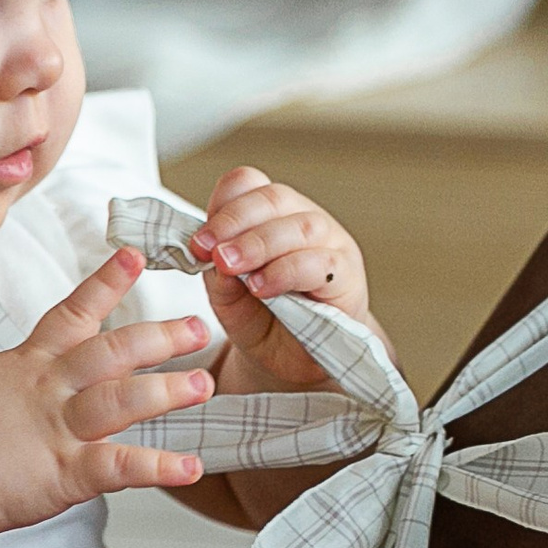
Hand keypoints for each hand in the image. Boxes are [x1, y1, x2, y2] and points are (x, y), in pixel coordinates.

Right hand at [0, 247, 210, 533]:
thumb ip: (14, 383)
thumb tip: (27, 383)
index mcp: (26, 366)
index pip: (71, 313)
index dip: (106, 283)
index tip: (133, 257)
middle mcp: (47, 390)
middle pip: (110, 352)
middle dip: (158, 337)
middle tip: (196, 328)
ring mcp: (56, 430)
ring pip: (120, 399)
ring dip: (166, 390)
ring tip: (203, 384)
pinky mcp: (62, 473)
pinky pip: (118, 466)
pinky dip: (157, 467)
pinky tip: (190, 467)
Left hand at [190, 167, 375, 389]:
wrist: (292, 362)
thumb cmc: (261, 320)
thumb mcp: (227, 296)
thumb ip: (218, 273)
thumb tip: (215, 255)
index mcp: (270, 214)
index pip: (249, 184)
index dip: (223, 204)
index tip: (199, 240)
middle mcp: (304, 220)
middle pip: (274, 198)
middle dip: (235, 222)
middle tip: (209, 251)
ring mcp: (331, 244)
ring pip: (301, 225)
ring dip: (259, 244)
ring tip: (231, 266)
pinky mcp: (347, 277)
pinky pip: (321, 263)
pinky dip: (286, 271)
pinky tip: (261, 287)